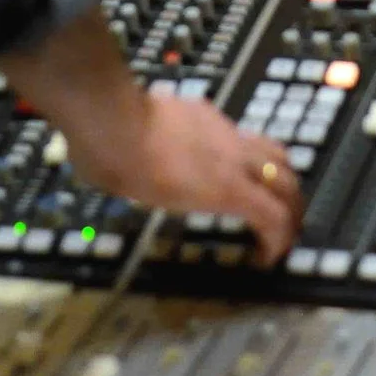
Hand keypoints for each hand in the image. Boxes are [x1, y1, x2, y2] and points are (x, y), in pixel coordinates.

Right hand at [0, 9, 303, 265]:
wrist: (113, 122)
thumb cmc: (102, 126)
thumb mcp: (116, 131)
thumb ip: (116, 141)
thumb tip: (86, 152)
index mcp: (196, 118)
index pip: (237, 137)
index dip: (250, 161)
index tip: (244, 184)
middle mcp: (223, 134)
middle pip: (277, 156)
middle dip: (287, 187)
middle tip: (284, 216)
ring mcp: (231, 159)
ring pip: (285, 182)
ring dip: (288, 211)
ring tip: (282, 240)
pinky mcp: (231, 190)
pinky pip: (270, 216)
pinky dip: (277, 238)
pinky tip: (268, 257)